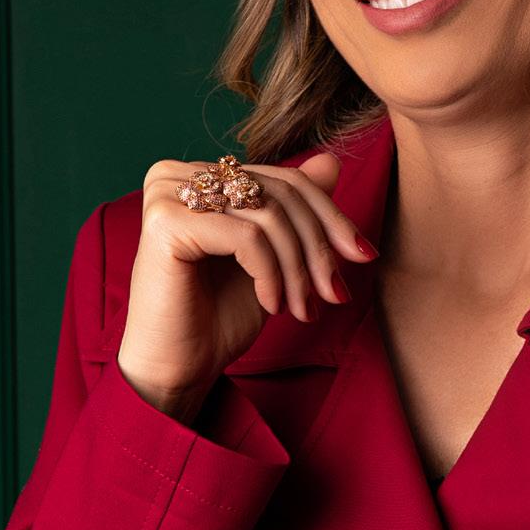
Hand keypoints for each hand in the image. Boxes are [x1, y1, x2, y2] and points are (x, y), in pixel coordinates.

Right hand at [116, 149, 377, 420]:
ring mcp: (168, 192)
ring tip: (303, 308)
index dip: (331, 218)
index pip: (286, 180)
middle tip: (335, 294)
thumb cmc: (219, 317)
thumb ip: (296, 209)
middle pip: (281, 193)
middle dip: (319, 248)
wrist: (177, 368)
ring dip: (298, 269)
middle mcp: (178, 174)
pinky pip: (248, 236)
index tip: (364, 255)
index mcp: (201, 175)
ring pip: (269, 215)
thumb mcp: (274, 258)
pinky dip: (271, 274)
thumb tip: (334, 161)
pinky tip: (271, 305)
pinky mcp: (166, 220)